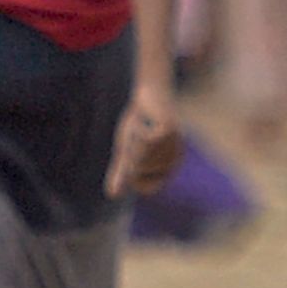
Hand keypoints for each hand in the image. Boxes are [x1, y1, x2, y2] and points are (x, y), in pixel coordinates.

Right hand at [108, 83, 183, 198]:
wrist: (150, 92)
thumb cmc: (139, 123)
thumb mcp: (126, 151)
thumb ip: (122, 173)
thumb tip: (112, 196)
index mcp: (168, 168)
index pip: (146, 187)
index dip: (131, 175)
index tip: (131, 157)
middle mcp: (174, 160)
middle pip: (139, 169)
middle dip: (129, 152)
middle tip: (136, 134)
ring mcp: (174, 146)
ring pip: (141, 156)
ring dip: (132, 139)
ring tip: (140, 125)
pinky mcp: (169, 131)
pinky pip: (144, 142)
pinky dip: (136, 130)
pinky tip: (142, 119)